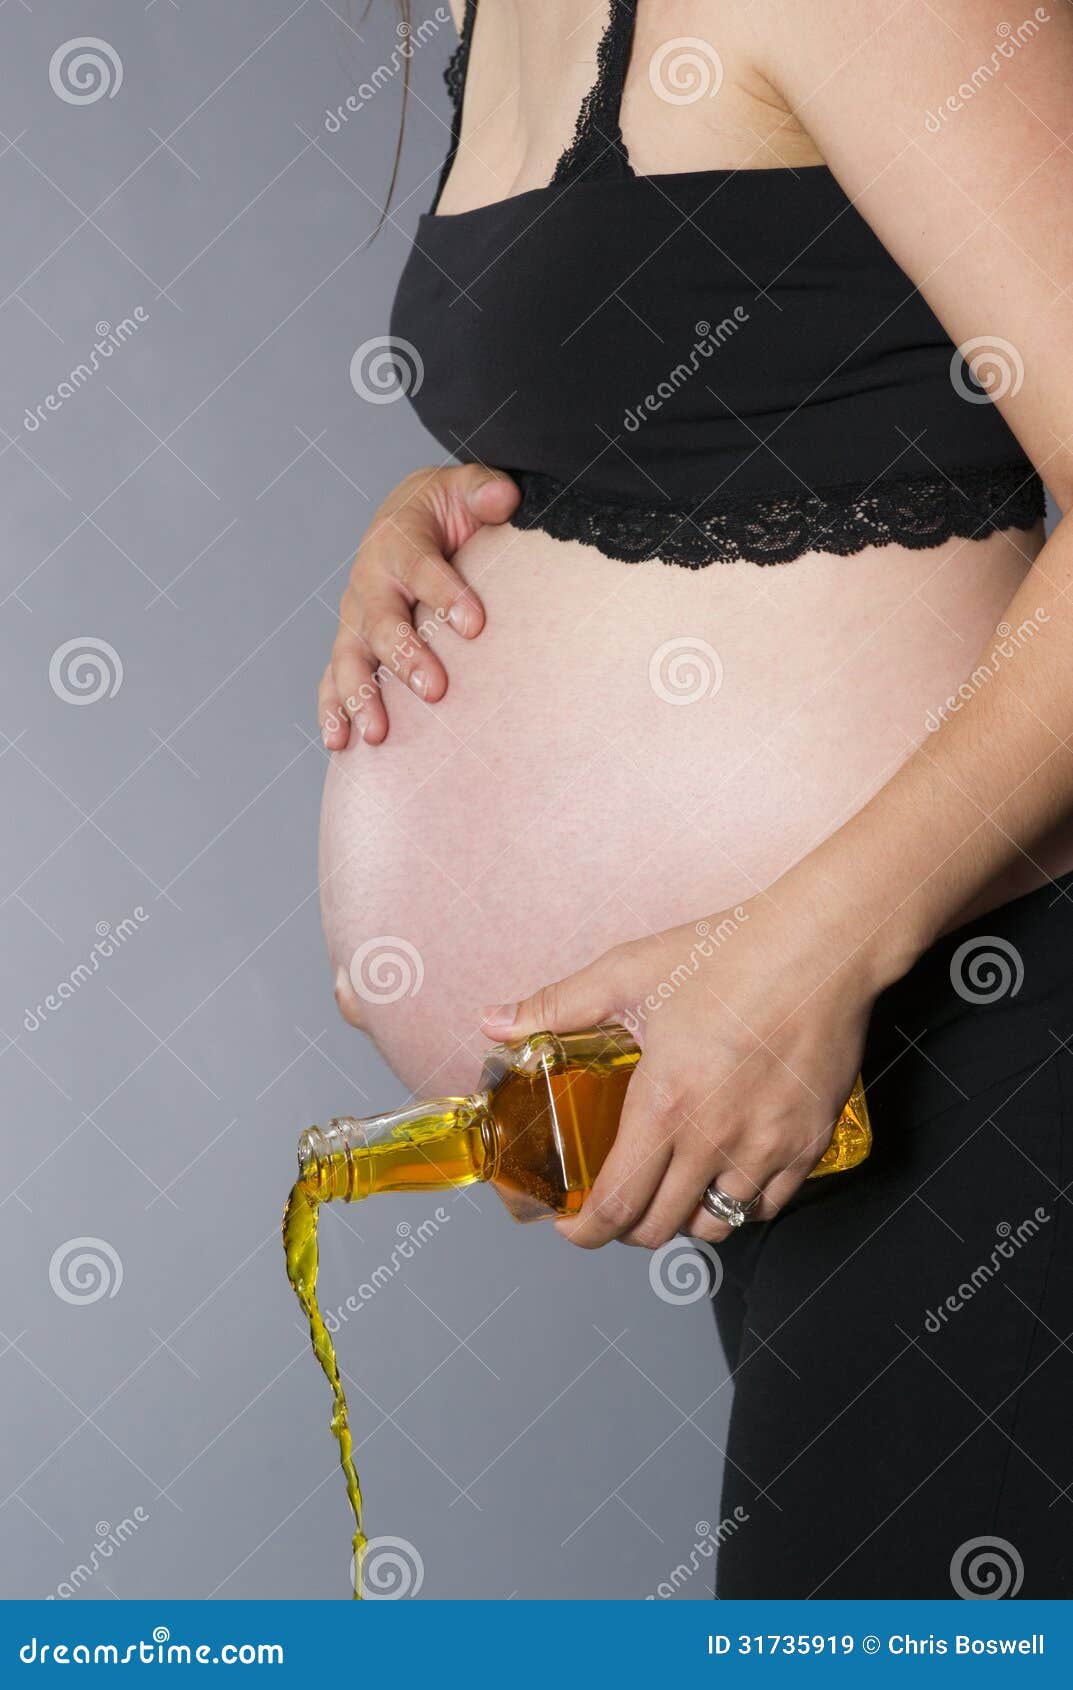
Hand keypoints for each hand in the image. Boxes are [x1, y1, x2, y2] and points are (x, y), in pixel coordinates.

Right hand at [320, 464, 519, 747]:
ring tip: (378, 733)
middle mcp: (370, 582)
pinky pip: (333, 681)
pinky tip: (342, 743)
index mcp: (398, 541)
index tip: (475, 625)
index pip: (421, 567)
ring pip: (350, 658)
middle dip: (405, 656)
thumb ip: (484, 491)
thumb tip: (506, 497)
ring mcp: (355, 619)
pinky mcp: (351, 646)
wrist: (406, 522)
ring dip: (361, 696)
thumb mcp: (465, 490)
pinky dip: (333, 711)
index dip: (445, 594)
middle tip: (434, 689)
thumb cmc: (444, 511)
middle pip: (381, 622)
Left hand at [479, 871, 894, 1245]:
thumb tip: (494, 1022)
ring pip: (714, 1226)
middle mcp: (714, 1140)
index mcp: (664, 1106)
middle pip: (659, 1227)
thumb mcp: (628, 974)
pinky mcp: (808, 1143)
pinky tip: (722, 1174)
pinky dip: (738, 1203)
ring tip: (667, 1190)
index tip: (570, 1224)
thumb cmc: (727, 955)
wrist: (820, 947)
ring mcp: (766, 1147)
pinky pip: (767, 1205)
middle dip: (625, 1226)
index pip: (615, 1207)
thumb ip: (555, 1006)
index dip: (584, 1232)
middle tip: (613, 1201)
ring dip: (681, 1219)